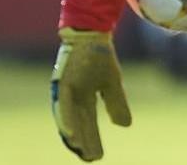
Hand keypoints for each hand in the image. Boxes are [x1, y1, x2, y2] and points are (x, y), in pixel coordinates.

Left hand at [51, 28, 131, 160]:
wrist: (92, 34)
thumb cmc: (99, 56)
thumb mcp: (113, 83)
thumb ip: (117, 103)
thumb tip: (124, 126)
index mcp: (84, 97)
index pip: (88, 122)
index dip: (92, 138)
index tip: (97, 155)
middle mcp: (72, 97)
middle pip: (78, 123)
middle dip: (84, 142)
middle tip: (90, 158)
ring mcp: (66, 90)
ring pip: (68, 118)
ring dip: (73, 135)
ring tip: (80, 149)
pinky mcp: (62, 83)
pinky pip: (62, 105)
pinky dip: (66, 120)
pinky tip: (71, 134)